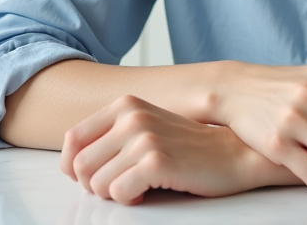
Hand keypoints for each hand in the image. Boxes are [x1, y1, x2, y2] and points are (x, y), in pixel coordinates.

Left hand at [60, 95, 285, 204]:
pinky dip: (129, 200)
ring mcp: (144, 138)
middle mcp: (131, 116)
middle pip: (80, 165)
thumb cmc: (188, 147)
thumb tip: (73, 162)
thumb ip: (111, 136)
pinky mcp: (157, 161)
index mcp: (125, 104)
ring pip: (96, 183)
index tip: (88, 178)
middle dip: (93, 185)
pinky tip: (146, 192)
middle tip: (118, 188)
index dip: (73, 165)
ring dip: (113, 194)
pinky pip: (119, 193)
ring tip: (136, 188)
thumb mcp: (146, 128)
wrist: (234, 153)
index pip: (73, 138)